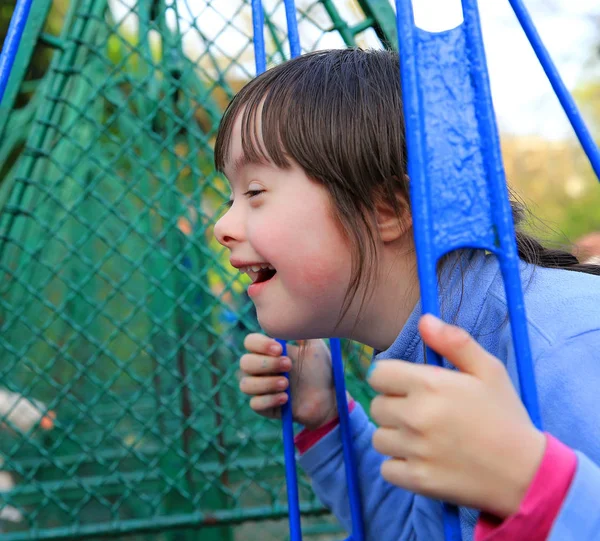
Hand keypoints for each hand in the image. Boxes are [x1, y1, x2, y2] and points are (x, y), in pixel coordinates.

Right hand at [239, 334, 337, 429]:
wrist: (329, 397)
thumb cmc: (320, 370)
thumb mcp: (315, 347)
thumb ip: (304, 330)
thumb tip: (293, 316)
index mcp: (268, 351)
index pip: (250, 342)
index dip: (260, 344)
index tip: (279, 348)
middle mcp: (260, 369)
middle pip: (245, 363)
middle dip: (266, 364)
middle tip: (288, 365)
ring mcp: (260, 388)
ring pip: (246, 385)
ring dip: (266, 383)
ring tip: (287, 384)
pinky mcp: (263, 407)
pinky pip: (255, 404)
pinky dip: (269, 400)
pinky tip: (286, 398)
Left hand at [368, 314, 545, 518]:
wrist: (526, 474)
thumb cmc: (505, 417)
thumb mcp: (489, 370)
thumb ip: (454, 341)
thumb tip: (424, 320)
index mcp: (429, 385)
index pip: (378, 374)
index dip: (391, 378)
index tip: (407, 386)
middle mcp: (415, 416)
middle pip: (376, 406)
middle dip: (394, 407)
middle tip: (422, 414)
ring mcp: (414, 450)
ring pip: (379, 438)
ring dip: (395, 437)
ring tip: (424, 438)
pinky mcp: (416, 480)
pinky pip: (386, 468)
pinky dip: (399, 466)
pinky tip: (423, 460)